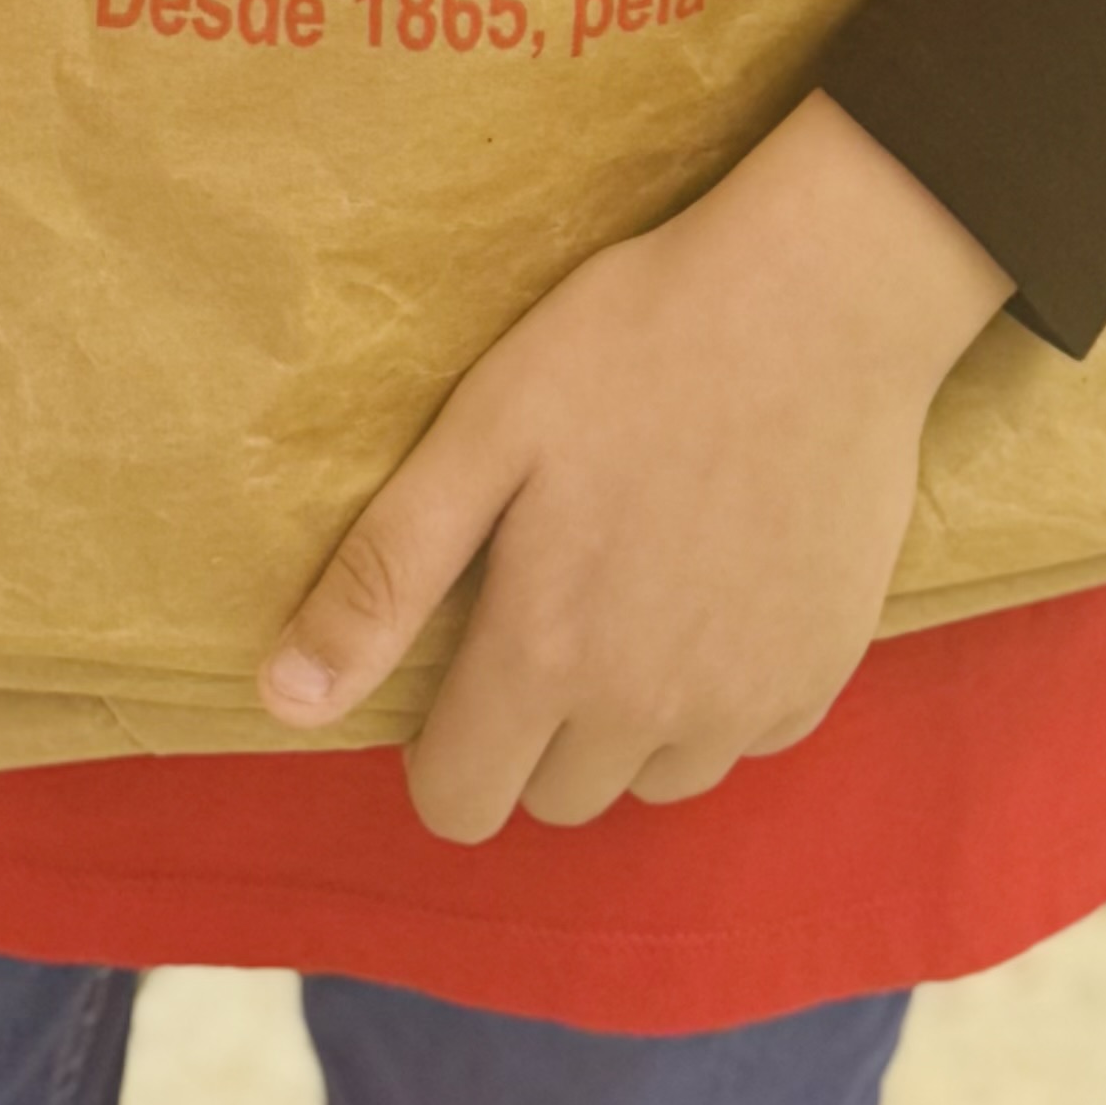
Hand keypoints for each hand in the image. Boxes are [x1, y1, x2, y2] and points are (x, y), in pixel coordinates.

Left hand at [261, 92, 1012, 837]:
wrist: (820, 301)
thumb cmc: (634, 345)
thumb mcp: (483, 432)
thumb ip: (385, 575)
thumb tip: (286, 700)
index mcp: (546, 656)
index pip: (460, 803)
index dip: (442, 746)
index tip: (463, 655)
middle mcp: (646, 713)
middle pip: (555, 798)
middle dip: (534, 727)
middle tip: (553, 593)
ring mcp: (744, 704)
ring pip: (651, 780)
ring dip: (628, 720)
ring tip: (635, 584)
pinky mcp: (820, 676)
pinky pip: (742, 738)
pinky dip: (718, 691)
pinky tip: (717, 581)